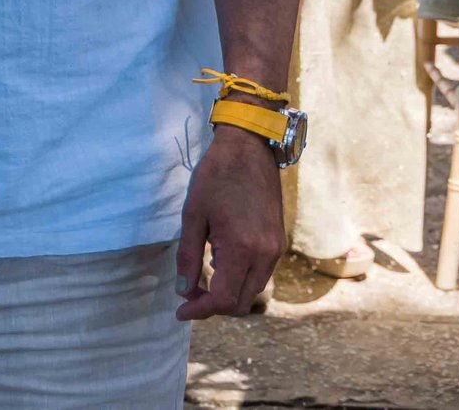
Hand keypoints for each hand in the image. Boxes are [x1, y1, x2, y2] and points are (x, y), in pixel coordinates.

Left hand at [175, 126, 284, 319]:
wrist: (248, 148)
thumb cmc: (215, 176)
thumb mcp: (193, 215)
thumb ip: (188, 256)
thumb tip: (184, 291)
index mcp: (241, 249)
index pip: (222, 299)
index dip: (199, 311)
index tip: (180, 311)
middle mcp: (264, 255)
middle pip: (240, 302)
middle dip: (213, 306)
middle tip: (188, 295)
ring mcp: (275, 249)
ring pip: (252, 291)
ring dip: (227, 294)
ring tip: (201, 279)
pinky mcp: (278, 241)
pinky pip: (260, 274)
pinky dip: (240, 279)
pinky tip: (219, 264)